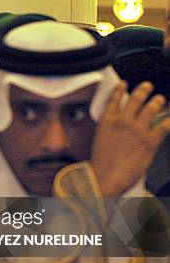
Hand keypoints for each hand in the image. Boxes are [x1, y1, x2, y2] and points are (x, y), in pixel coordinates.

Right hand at [91, 81, 169, 195]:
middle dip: (143, 90)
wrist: (105, 179)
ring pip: (151, 108)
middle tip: (147, 87)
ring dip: (157, 102)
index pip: (113, 99)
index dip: (119, 90)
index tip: (123, 84)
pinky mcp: (150, 141)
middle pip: (135, 99)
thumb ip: (110, 130)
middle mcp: (122, 122)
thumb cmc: (100, 165)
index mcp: (106, 122)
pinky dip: (169, 120)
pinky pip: (164, 125)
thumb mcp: (99, 142)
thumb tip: (123, 126)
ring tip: (159, 100)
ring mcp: (137, 130)